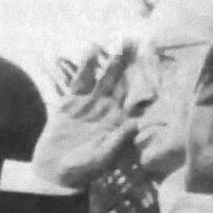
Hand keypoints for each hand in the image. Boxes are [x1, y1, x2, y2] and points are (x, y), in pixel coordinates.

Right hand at [32, 44, 138, 188]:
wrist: (55, 171)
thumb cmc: (84, 169)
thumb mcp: (103, 156)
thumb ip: (118, 140)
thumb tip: (135, 123)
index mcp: (121, 123)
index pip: (137, 101)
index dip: (147, 85)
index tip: (157, 67)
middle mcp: (108, 110)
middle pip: (123, 83)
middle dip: (132, 65)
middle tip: (140, 42)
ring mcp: (90, 104)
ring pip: (105, 78)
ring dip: (113, 61)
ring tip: (122, 41)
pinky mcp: (72, 101)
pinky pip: (81, 79)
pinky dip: (87, 65)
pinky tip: (92, 48)